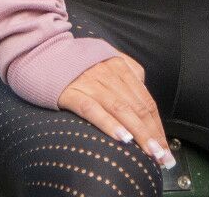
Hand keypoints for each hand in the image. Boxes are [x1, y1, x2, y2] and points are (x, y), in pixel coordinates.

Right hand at [58, 52, 175, 168]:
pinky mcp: (71, 92)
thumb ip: (128, 72)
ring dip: (139, 134)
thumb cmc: (77, 61)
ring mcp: (90, 82)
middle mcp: (108, 73)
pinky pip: (93, 110)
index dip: (158, 125)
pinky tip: (122, 138)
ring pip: (121, 110)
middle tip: (163, 156)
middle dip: (153, 135)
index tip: (165, 147)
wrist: (42, 52)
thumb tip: (144, 91)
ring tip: (150, 152)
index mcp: (120, 65)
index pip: (146, 100)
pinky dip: (109, 124)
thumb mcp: (107, 58)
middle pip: (137, 107)